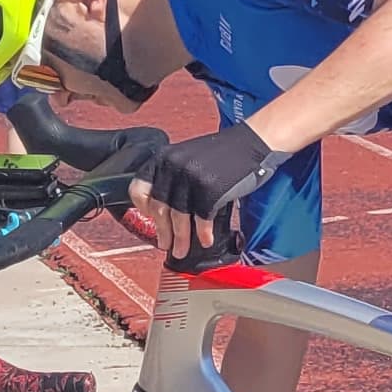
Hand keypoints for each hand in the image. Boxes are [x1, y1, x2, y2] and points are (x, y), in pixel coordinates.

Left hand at [146, 121, 275, 266]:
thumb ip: (174, 177)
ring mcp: (191, 178)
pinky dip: (203, 233)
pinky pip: (202, 218)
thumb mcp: (189, 157)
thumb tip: (165, 210)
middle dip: (163, 231)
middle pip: (159, 208)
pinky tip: (205, 240)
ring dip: (180, 239)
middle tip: (166, 245)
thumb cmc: (224, 152)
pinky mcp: (211, 189)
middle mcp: (173, 166)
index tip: (152, 220)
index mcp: (164, 158)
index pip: (138, 189)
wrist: (253, 142)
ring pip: (179, 218)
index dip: (143, 209)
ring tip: (182, 249)